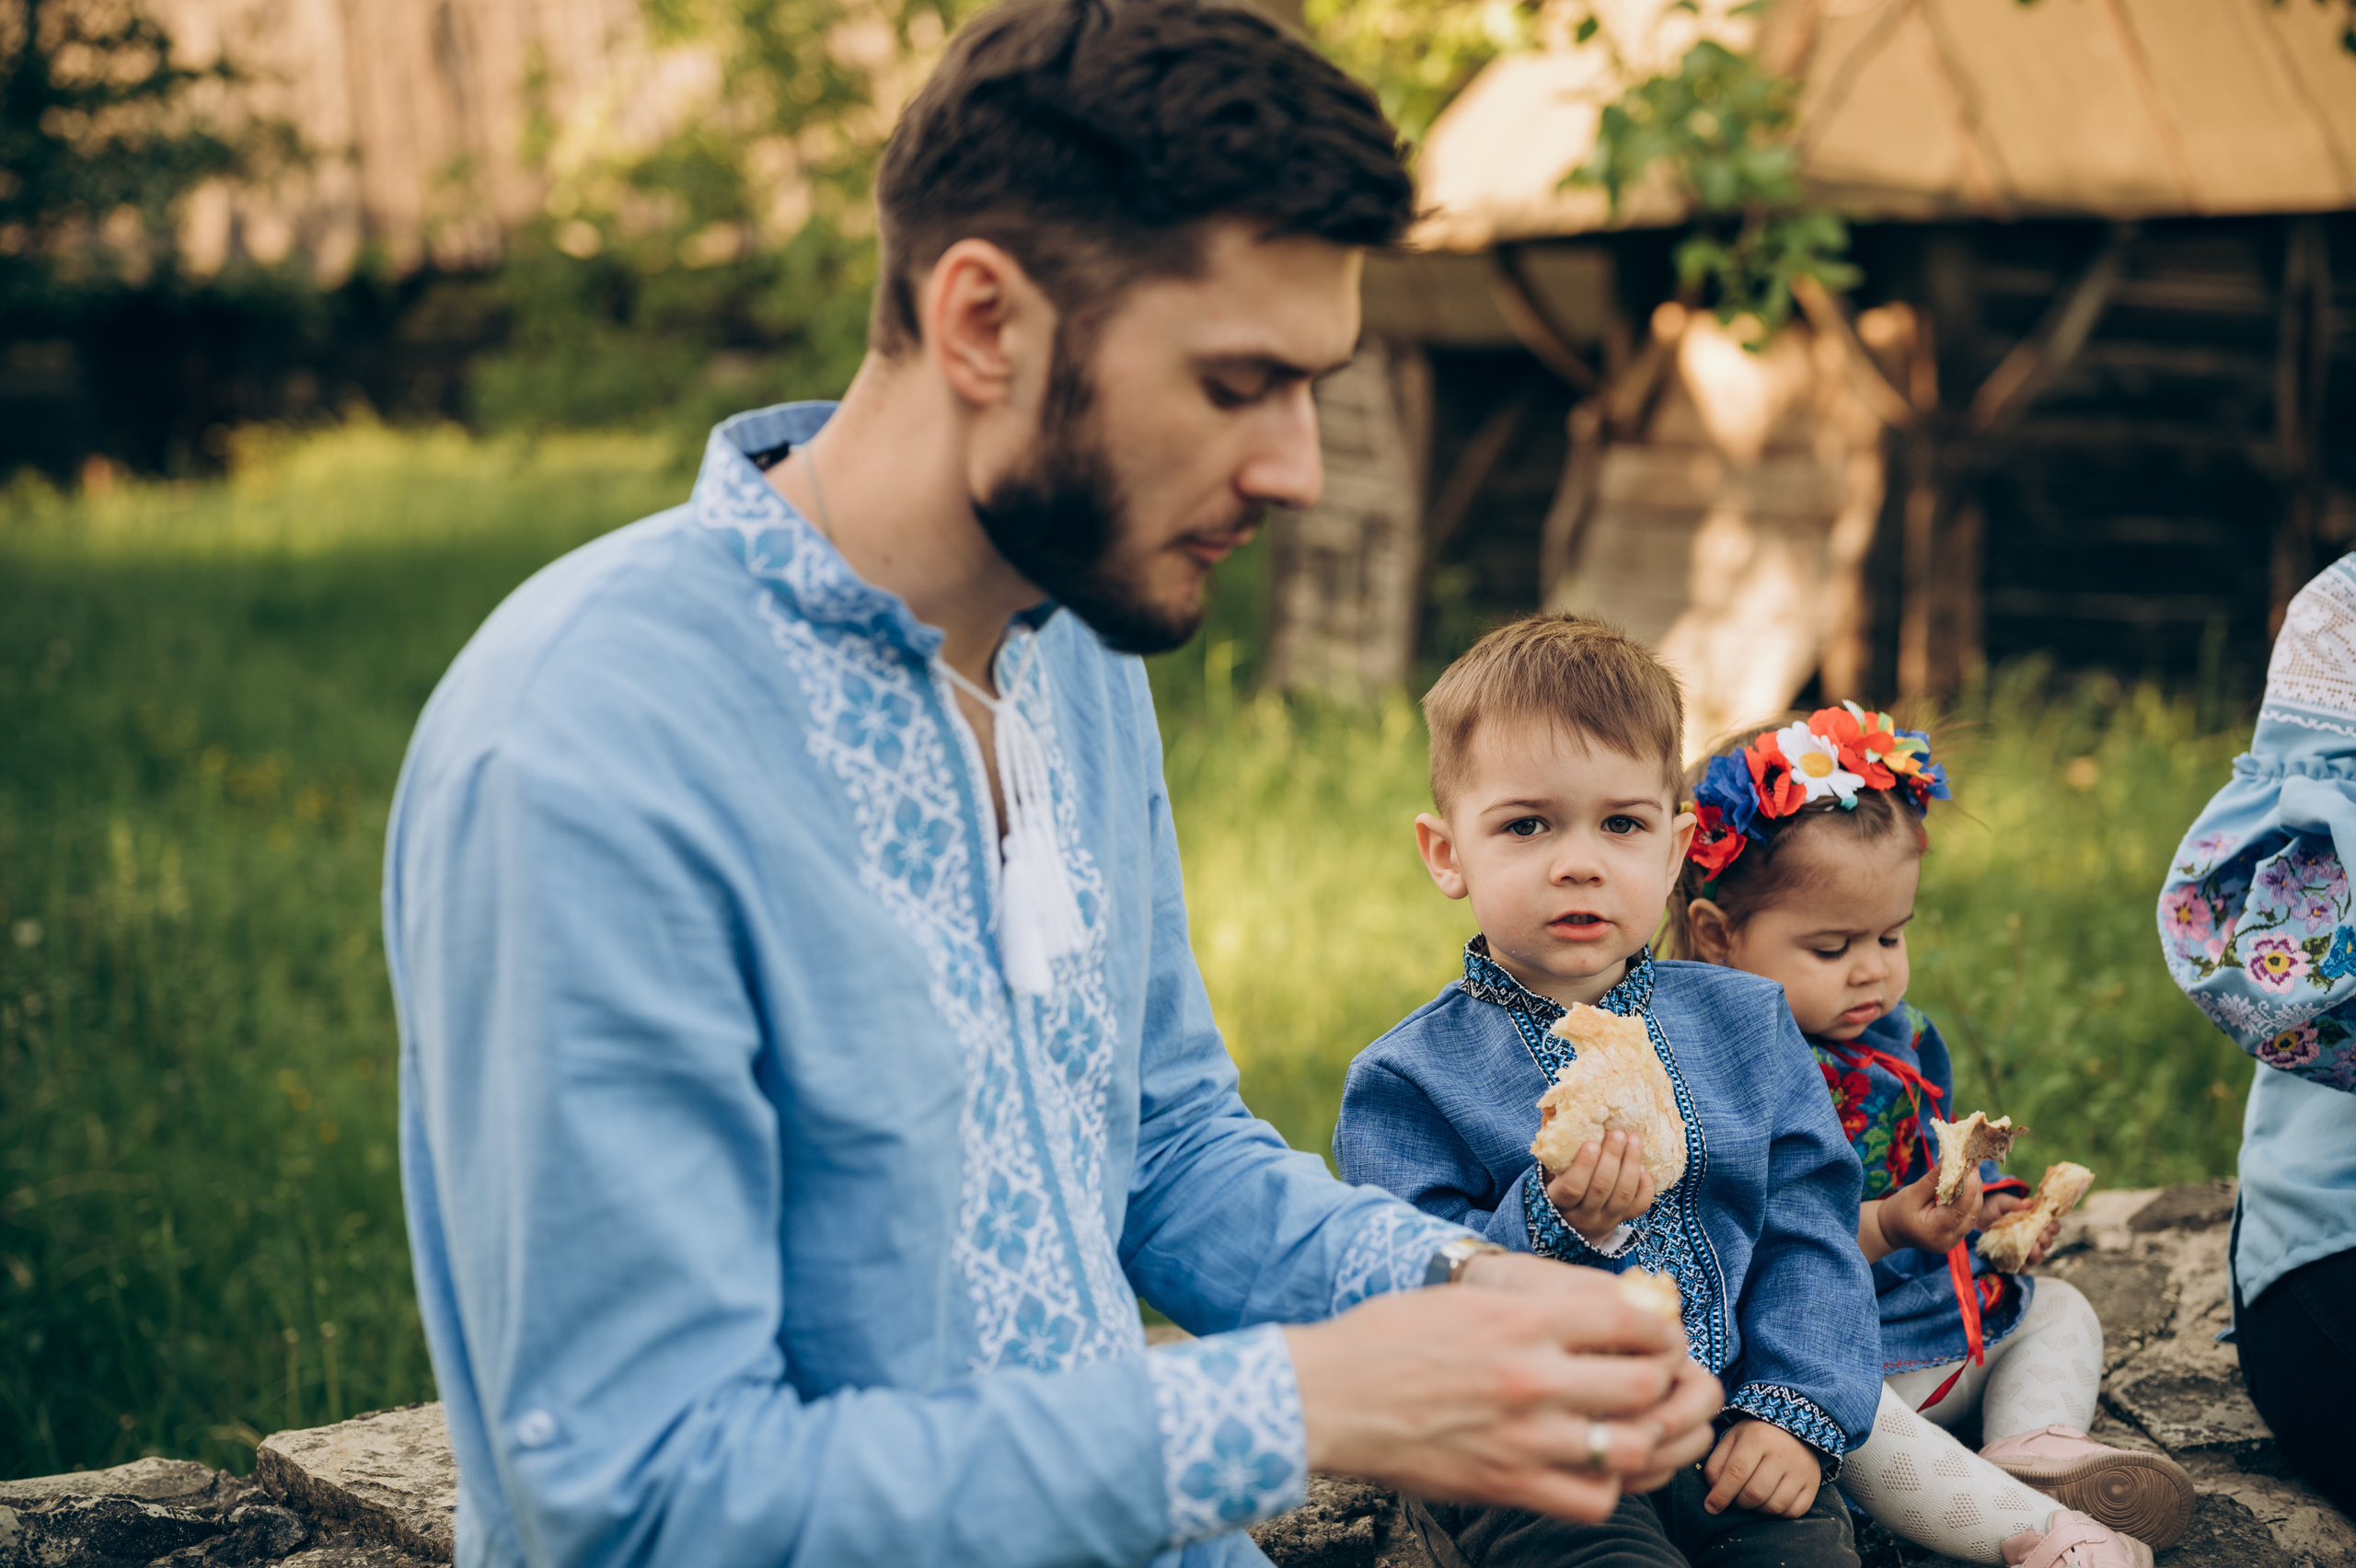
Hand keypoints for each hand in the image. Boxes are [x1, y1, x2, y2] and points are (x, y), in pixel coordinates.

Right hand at [1287, 1257, 1722, 1522]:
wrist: (1328, 1396)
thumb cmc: (1388, 1339)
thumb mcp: (1465, 1301)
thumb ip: (1534, 1308)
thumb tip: (1602, 1313)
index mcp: (1521, 1318)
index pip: (1631, 1318)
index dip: (1661, 1328)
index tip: (1658, 1336)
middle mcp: (1532, 1375)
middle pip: (1646, 1382)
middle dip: (1664, 1381)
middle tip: (1657, 1383)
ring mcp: (1525, 1436)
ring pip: (1634, 1446)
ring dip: (1644, 1438)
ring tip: (1633, 1428)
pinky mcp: (1508, 1485)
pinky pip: (1594, 1500)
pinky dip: (1607, 1487)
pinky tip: (1592, 1469)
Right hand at [1544, 1129, 1655, 1246]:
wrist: (1571, 1227)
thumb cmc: (1557, 1190)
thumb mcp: (1548, 1176)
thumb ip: (1554, 1156)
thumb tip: (1564, 1120)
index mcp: (1559, 1203)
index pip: (1572, 1188)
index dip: (1584, 1165)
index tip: (1592, 1143)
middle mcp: (1583, 1216)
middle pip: (1601, 1188)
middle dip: (1612, 1157)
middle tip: (1618, 1133)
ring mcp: (1605, 1220)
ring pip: (1623, 1194)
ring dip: (1631, 1164)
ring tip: (1633, 1140)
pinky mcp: (1623, 1220)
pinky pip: (1639, 1205)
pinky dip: (1645, 1185)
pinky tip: (1643, 1167)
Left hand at [1702, 1419, 1819, 1517]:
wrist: (1794, 1429)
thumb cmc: (1757, 1436)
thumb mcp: (1733, 1438)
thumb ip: (1717, 1462)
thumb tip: (1713, 1490)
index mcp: (1757, 1437)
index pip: (1736, 1473)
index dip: (1721, 1494)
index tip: (1711, 1506)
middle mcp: (1782, 1453)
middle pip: (1755, 1493)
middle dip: (1739, 1503)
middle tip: (1734, 1500)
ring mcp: (1801, 1470)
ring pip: (1774, 1506)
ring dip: (1757, 1510)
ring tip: (1752, 1499)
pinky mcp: (1813, 1483)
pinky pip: (1794, 1512)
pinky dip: (1779, 1514)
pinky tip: (1770, 1501)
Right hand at [1867, 1167, 1979, 1259]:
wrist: (1892, 1231)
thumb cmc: (1897, 1212)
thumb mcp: (1911, 1194)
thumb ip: (1931, 1180)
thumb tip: (1949, 1162)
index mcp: (1934, 1231)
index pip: (1959, 1210)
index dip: (1969, 1189)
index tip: (1972, 1169)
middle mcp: (1949, 1240)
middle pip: (1971, 1213)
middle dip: (1975, 1189)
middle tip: (1973, 1166)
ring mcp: (1955, 1240)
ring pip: (1973, 1214)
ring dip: (1975, 1193)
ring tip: (1972, 1172)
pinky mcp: (1957, 1235)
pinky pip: (1968, 1216)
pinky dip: (1970, 1200)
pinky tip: (1968, 1185)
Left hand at [1973, 1193, 2060, 1266]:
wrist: (1978, 1217)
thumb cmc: (1994, 1206)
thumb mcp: (2002, 1202)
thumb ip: (2014, 1203)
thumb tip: (2029, 1202)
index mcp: (2036, 1221)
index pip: (2052, 1226)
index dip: (2053, 1227)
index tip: (2048, 1226)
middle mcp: (2034, 1236)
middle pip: (2047, 1242)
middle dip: (2046, 1241)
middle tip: (2040, 1238)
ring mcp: (2025, 1248)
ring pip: (2038, 1256)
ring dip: (2037, 1255)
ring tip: (2032, 1251)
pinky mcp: (2014, 1257)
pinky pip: (2022, 1267)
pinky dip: (2023, 1268)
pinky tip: (2020, 1266)